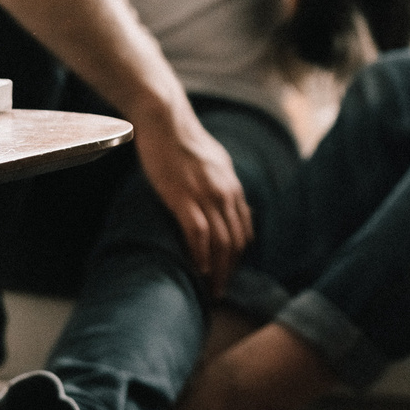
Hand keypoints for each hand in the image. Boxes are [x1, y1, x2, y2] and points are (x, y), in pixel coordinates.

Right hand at [131, 106, 252, 291]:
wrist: (165, 119)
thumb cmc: (182, 140)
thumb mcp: (214, 162)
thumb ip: (223, 185)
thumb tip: (230, 204)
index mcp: (232, 187)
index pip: (244, 231)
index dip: (237, 257)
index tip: (227, 272)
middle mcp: (225, 193)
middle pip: (235, 242)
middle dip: (230, 271)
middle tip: (219, 291)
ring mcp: (206, 195)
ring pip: (220, 242)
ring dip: (217, 270)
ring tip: (210, 289)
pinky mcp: (183, 197)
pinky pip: (198, 233)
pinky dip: (200, 255)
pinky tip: (197, 269)